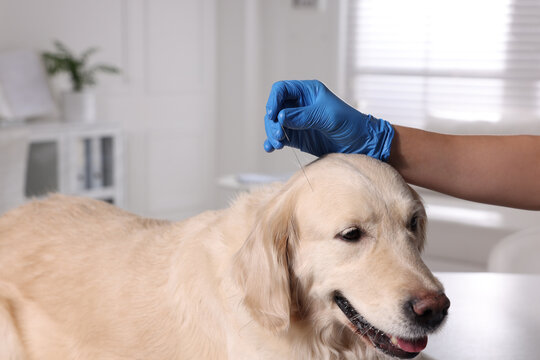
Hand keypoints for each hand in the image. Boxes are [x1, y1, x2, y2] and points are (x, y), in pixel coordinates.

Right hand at [263, 80, 394, 160]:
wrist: (360, 143)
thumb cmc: (348, 123)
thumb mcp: (326, 116)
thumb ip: (303, 116)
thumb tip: (280, 116)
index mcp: (307, 91)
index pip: (282, 90)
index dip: (273, 100)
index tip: (273, 115)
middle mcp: (299, 104)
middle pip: (275, 108)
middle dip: (272, 122)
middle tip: (278, 135)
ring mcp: (297, 121)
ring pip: (275, 124)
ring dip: (272, 133)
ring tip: (277, 145)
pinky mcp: (297, 136)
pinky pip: (280, 137)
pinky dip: (273, 142)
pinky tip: (271, 148)